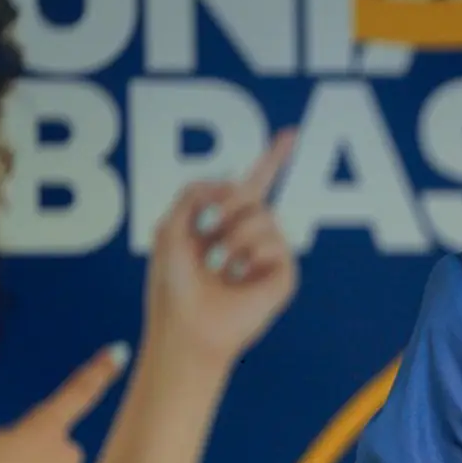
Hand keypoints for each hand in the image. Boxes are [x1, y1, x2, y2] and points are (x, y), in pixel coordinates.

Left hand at [143, 130, 299, 366]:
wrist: (186, 327)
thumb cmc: (174, 286)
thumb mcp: (169, 228)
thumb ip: (194, 193)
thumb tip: (233, 184)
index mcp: (225, 221)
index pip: (254, 183)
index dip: (273, 158)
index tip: (291, 135)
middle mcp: (251, 234)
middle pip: (251, 192)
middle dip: (224, 206)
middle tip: (204, 229)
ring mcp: (269, 253)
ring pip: (263, 215)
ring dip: (231, 236)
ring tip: (216, 265)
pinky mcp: (282, 273)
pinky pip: (275, 241)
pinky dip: (248, 254)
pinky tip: (236, 276)